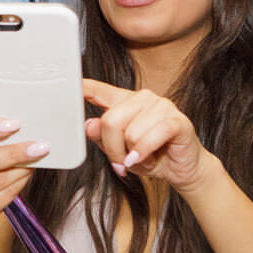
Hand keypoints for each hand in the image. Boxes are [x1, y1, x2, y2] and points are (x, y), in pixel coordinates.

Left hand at [82, 79, 211, 191]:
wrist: (181, 169)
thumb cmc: (150, 156)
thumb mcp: (118, 151)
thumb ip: (101, 137)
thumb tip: (88, 125)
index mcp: (124, 102)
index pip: (99, 90)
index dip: (84, 87)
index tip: (71, 83)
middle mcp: (142, 98)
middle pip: (110, 120)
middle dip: (112, 148)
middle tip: (120, 162)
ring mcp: (161, 106)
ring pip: (130, 132)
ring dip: (131, 154)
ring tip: (140, 158)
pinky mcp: (177, 120)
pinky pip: (150, 137)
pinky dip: (143, 152)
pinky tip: (142, 159)